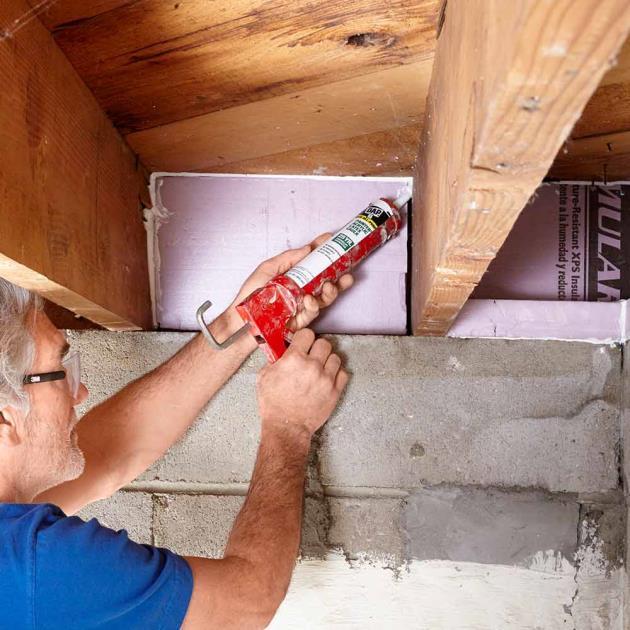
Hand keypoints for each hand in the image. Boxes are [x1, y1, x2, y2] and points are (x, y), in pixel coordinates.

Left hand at [219, 235, 353, 334]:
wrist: (242, 318)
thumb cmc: (251, 294)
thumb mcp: (268, 269)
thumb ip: (288, 258)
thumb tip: (308, 248)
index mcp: (296, 276)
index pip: (314, 263)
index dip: (324, 252)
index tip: (333, 240)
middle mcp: (303, 289)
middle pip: (327, 281)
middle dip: (340, 276)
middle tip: (347, 271)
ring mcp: (303, 305)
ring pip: (325, 297)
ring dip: (331, 290)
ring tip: (330, 285)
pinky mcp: (301, 320)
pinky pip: (313, 312)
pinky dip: (313, 305)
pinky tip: (310, 299)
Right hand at [256, 329, 348, 439]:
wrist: (287, 427)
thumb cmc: (273, 404)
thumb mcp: (264, 376)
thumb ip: (275, 359)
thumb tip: (282, 349)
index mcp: (294, 359)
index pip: (307, 334)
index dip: (303, 338)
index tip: (302, 343)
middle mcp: (312, 366)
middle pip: (324, 343)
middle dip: (316, 348)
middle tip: (311, 356)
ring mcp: (326, 379)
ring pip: (335, 357)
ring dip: (327, 360)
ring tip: (320, 368)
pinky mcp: (335, 391)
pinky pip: (343, 373)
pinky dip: (337, 374)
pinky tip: (328, 378)